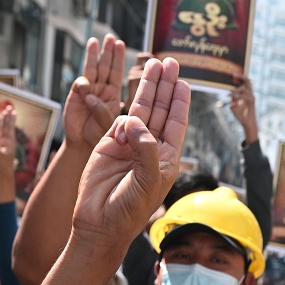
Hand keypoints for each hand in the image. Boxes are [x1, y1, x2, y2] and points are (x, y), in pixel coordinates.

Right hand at [0, 104, 16, 175]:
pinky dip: (5, 129)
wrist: (4, 173)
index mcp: (7, 141)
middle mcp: (8, 141)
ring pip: (8, 129)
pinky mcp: (3, 147)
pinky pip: (4, 135)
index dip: (6, 119)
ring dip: (9, 121)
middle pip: (8, 126)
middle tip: (11, 107)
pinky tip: (6, 127)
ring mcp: (6, 143)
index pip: (6, 127)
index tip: (8, 110)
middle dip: (9, 117)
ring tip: (12, 113)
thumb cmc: (1, 164)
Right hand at [64, 34, 125, 150]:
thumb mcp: (109, 127)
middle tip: (111, 37)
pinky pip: (80, 86)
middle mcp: (103, 91)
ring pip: (92, 71)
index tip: (121, 44)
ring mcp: (89, 92)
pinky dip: (82, 83)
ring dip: (93, 56)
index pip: (118, 74)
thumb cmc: (102, 139)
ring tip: (95, 41)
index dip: (119, 59)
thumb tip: (89, 95)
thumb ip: (103, 112)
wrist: (83, 147)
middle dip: (108, 53)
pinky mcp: (75, 97)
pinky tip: (85, 82)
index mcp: (115, 96)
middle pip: (106, 68)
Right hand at [71, 58, 190, 250]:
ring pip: (139, 109)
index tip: (184, 82)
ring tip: (154, 64)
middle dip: (165, 85)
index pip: (176, 123)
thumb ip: (145, 149)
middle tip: (170, 61)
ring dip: (147, 88)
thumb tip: (135, 119)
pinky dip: (123, 118)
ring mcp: (128, 144)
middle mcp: (149, 147)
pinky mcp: (107, 144)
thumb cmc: (130, 208)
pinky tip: (127, 125)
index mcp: (166, 157)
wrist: (100, 222)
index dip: (179, 102)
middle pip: (160, 109)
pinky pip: (117, 121)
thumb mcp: (147, 180)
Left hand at [229, 75, 257, 142]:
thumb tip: (229, 93)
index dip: (240, 76)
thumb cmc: (241, 115)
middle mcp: (250, 93)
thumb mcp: (234, 105)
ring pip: (244, 88)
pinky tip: (233, 100)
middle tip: (232, 74)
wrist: (247, 124)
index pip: (245, 81)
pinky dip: (238, 97)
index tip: (232, 74)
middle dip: (240, 76)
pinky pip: (245, 96)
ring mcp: (252, 97)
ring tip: (230, 95)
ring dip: (236, 91)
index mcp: (246, 93)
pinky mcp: (252, 102)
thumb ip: (233, 99)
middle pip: (248, 80)